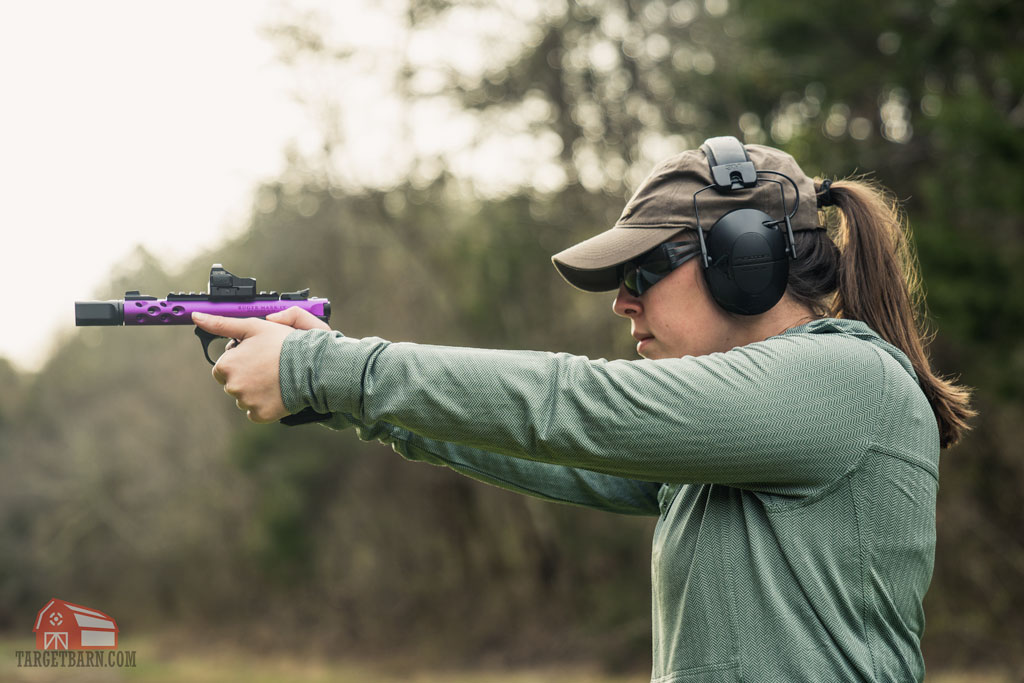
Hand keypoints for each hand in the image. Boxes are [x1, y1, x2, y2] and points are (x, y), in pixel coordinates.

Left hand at [192, 307, 330, 422]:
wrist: (312, 366)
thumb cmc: (284, 343)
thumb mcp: (252, 326)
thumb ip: (221, 323)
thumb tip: (197, 317)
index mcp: (227, 365)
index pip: (222, 367)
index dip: (238, 361)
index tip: (255, 356)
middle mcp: (232, 386)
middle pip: (232, 383)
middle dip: (246, 376)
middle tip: (267, 366)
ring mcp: (246, 402)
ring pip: (244, 398)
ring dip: (255, 391)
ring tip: (275, 378)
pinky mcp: (260, 415)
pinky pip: (255, 412)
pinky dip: (264, 405)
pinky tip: (276, 392)